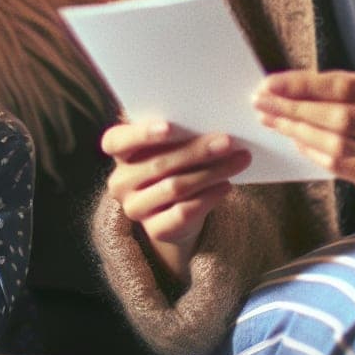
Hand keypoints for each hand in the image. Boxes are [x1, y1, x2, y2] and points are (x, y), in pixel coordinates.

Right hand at [101, 119, 251, 278]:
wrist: (177, 209)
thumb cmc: (175, 162)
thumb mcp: (170, 145)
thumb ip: (180, 134)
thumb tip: (213, 124)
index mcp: (118, 152)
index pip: (116, 141)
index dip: (141, 133)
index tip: (170, 126)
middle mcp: (120, 182)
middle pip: (158, 164)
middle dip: (197, 151)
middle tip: (227, 141)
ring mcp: (135, 208)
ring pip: (175, 187)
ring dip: (211, 173)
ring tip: (238, 160)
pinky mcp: (154, 230)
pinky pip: (183, 213)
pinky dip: (209, 197)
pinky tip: (226, 185)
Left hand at [253, 69, 354, 218]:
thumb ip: (338, 90)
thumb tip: (283, 89)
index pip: (343, 85)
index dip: (303, 85)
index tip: (269, 83)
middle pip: (340, 116)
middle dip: (294, 109)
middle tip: (261, 103)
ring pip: (339, 144)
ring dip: (299, 132)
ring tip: (273, 121)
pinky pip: (341, 167)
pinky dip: (313, 153)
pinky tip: (296, 142)